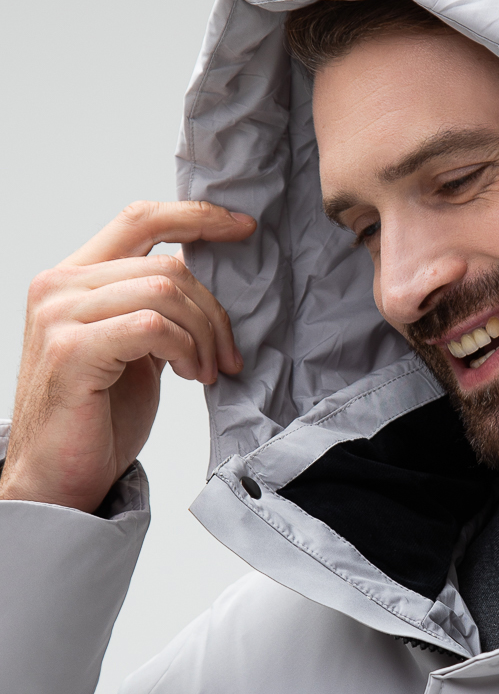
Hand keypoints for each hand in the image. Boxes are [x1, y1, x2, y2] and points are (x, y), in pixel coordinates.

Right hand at [0, 200, 255, 512]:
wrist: (59, 477)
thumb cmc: (99, 418)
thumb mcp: (135, 350)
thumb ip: (155, 310)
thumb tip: (207, 288)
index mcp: (74, 278)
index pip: (140, 219)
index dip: (197, 217)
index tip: (244, 228)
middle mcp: (59, 286)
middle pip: (167, 264)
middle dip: (213, 311)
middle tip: (226, 357)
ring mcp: (60, 315)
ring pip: (164, 291)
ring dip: (202, 335)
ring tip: (205, 372)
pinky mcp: (72, 350)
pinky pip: (153, 326)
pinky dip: (184, 349)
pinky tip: (188, 376)